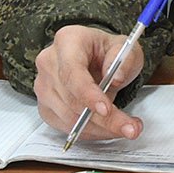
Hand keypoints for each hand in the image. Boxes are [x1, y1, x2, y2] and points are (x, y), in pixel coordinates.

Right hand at [34, 24, 145, 141]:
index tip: (106, 109)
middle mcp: (49, 62)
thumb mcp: (126, 48)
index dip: (88, 94)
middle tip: (131, 127)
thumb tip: (117, 77)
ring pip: (69, 117)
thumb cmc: (107, 52)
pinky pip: (65, 127)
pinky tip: (108, 128)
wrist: (95, 59)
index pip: (72, 72)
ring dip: (101, 128)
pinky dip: (90, 132)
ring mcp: (43, 86)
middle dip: (104, 119)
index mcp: (67, 40)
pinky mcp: (45, 106)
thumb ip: (124, 60)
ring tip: (127, 127)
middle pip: (72, 99)